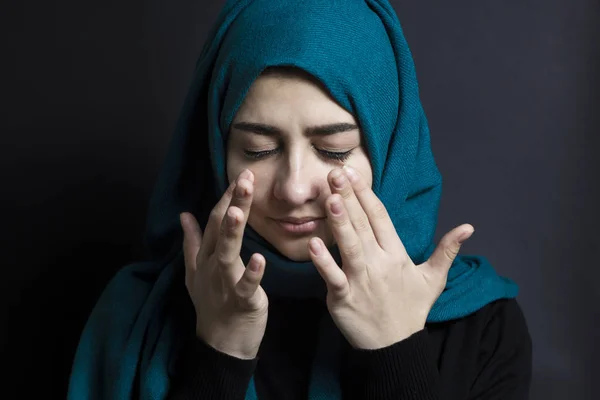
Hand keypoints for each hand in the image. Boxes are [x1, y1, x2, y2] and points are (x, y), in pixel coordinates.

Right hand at [180, 169, 267, 359]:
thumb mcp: (195, 272)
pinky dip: (252, 273)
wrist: (219, 343)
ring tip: (238, 210)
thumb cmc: (211, 303)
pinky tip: (260, 259)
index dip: (227, 197)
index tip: (241, 175)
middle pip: (220, 230)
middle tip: (244, 178)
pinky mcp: (242, 301)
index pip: (214, 220)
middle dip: (233, 203)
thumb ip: (192, 242)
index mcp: (206, 256)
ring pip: (227, 254)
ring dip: (232, 232)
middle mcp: (212, 266)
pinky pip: (245, 286)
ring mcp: (225, 283)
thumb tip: (184, 214)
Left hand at [308, 166, 473, 349]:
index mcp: (397, 254)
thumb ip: (446, 250)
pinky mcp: (344, 297)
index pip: (380, 217)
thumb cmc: (411, 309)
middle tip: (335, 173)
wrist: (395, 346)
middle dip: (349, 197)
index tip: (352, 173)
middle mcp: (379, 263)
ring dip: (340, 222)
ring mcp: (361, 280)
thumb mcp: (434, 279)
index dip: (366, 194)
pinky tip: (314, 242)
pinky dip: (323, 261)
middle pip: (363, 225)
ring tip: (330, 198)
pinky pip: (332, 277)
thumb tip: (468, 227)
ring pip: (350, 246)